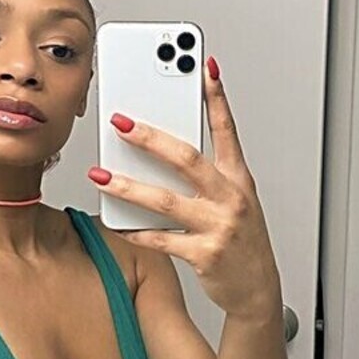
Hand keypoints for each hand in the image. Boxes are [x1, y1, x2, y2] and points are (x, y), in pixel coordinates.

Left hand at [89, 57, 281, 320]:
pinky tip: (116, 223)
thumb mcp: (235, 202)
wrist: (258, 290)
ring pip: (166, 200)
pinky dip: (135, 231)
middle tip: (121, 122)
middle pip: (187, 159)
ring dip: (128, 186)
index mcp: (239, 180)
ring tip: (100, 175)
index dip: (217, 97)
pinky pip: (161, 238)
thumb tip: (162, 151)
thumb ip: (207, 176)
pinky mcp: (204, 255)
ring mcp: (219, 227)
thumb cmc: (242, 242)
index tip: (204, 68)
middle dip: (151, 138)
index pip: (228, 130)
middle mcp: (232, 199)